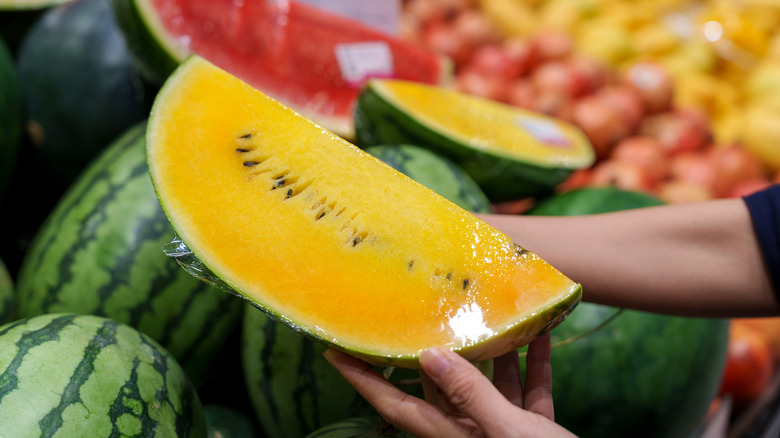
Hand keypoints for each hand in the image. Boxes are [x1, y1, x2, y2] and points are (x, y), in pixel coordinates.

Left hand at [323, 333, 576, 437]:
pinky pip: (526, 391)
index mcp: (453, 434)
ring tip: (490, 313)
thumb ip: (471, 393)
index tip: (335, 351)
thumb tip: (430, 355)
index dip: (362, 379)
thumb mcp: (507, 431)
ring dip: (493, 350)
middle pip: (440, 384)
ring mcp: (500, 429)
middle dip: (433, 349)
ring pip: (488, 382)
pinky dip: (532, 365)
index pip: (395, 403)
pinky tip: (540, 338)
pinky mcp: (530, 429)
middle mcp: (470, 430)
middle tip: (420, 311)